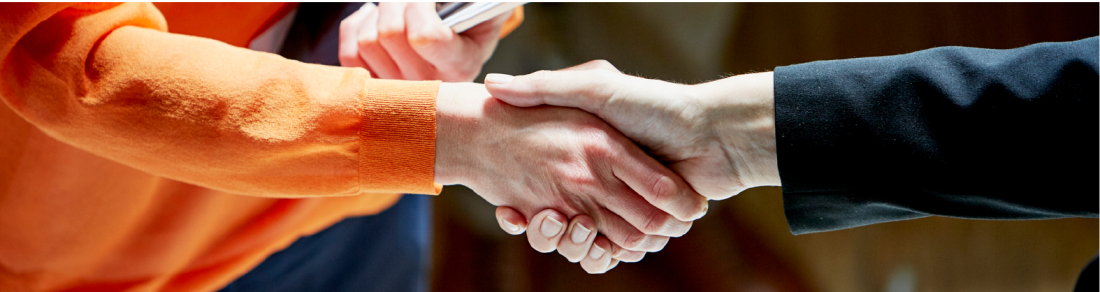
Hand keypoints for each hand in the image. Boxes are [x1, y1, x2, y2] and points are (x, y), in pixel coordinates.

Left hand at [339, 3, 507, 81]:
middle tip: (411, 2)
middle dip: (397, 3)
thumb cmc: (470, 20)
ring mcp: (401, 91)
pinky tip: (376, 22)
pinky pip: (349, 54)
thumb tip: (420, 3)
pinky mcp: (377, 89)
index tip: (428, 1)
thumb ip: (462, 3)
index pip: (424, 36)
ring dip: (378, 14)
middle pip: (390, 32)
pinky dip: (358, 27)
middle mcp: (430, 86)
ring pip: (367, 41)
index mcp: (461, 65)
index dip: (418, 5)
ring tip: (397, 11)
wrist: (463, 41)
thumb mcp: (480, 8)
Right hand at [484, 61, 779, 272]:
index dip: (520, 207)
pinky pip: (613, 253)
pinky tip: (596, 244)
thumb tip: (495, 86)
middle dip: (543, 230)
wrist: (715, 135)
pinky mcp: (644, 229)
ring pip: (580, 244)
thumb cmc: (656, 107)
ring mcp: (622, 209)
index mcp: (587, 156)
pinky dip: (600, 255)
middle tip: (537, 216)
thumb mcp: (595, 88)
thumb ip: (548, 87)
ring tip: (560, 224)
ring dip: (567, 244)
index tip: (509, 209)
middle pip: (555, 225)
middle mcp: (600, 185)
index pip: (538, 189)